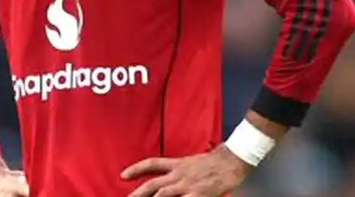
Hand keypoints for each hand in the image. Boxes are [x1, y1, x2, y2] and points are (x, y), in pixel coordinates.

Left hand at [121, 144, 252, 196]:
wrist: (232, 160)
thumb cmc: (214, 162)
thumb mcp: (192, 162)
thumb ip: (179, 170)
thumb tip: (167, 178)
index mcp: (177, 164)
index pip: (152, 164)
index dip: (136, 169)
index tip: (122, 175)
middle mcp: (179, 174)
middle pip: (153, 184)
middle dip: (137, 193)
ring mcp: (188, 185)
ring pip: (163, 195)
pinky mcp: (198, 195)